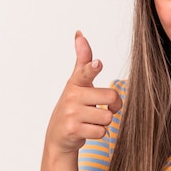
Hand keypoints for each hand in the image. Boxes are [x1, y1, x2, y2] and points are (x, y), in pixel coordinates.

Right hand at [45, 31, 121, 153]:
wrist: (58, 136)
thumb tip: (79, 34)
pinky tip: (87, 130)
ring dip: (104, 121)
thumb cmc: (73, 106)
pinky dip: (99, 133)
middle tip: (99, 108)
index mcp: (75, 83)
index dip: (92, 67)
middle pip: (111, 96)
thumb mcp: (76, 83)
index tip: (97, 63)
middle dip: (111, 106)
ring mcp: (71, 113)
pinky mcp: (73, 130)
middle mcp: (72, 96)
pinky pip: (102, 131)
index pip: (84, 71)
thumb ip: (82, 61)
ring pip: (108, 116)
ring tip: (90, 120)